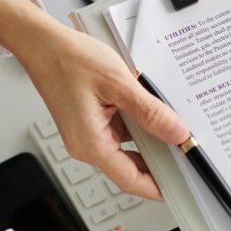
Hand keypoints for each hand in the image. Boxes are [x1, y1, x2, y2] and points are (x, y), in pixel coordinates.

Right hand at [0, 0, 188, 199]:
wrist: (42, 42)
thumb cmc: (68, 59)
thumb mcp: (119, 84)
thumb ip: (150, 112)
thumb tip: (177, 133)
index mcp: (90, 144)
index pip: (130, 180)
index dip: (158, 187)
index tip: (182, 187)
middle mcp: (87, 144)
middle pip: (131, 166)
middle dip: (160, 160)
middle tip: (188, 151)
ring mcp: (88, 133)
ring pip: (128, 147)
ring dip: (150, 138)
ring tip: (172, 124)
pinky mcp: (91, 121)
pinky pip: (121, 131)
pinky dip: (139, 124)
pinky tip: (152, 111)